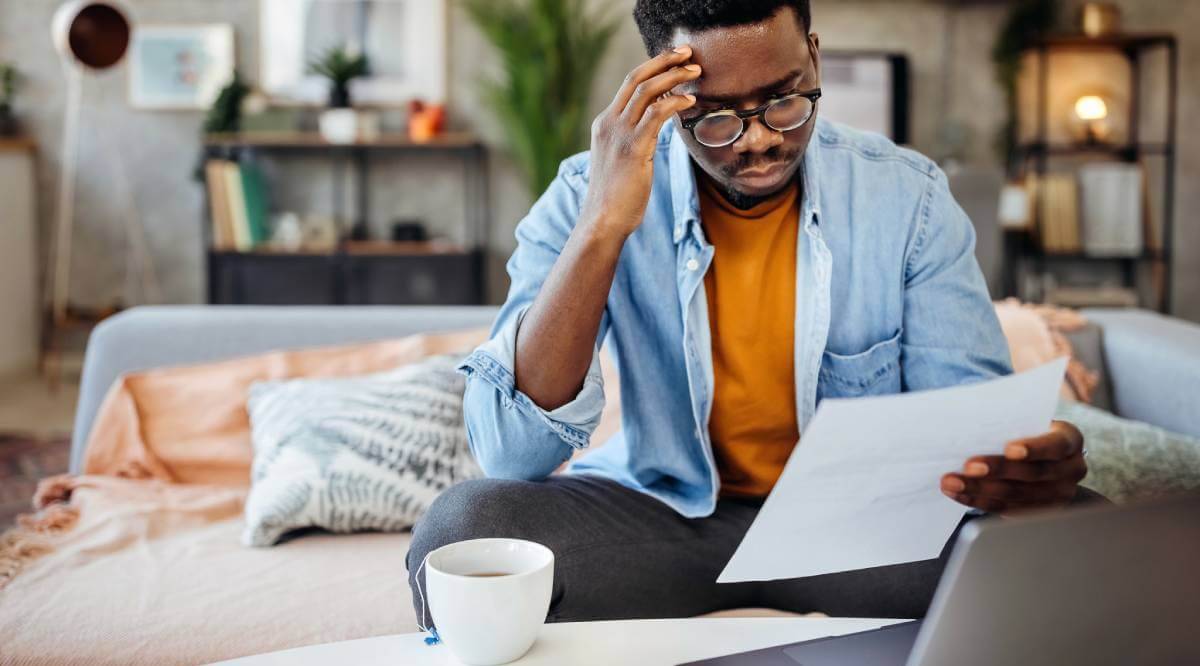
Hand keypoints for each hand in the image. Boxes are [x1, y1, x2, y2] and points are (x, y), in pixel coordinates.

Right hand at [580, 45, 700, 237]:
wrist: (602, 221)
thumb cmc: (616, 197)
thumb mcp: (620, 161)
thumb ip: (633, 140)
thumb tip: (655, 130)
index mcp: (604, 124)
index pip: (628, 85)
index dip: (653, 68)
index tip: (674, 60)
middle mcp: (608, 123)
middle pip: (636, 78)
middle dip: (663, 61)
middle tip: (687, 53)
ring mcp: (619, 135)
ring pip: (647, 91)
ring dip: (673, 76)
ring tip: (695, 72)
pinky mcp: (633, 148)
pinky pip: (656, 114)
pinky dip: (675, 102)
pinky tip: (690, 100)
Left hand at [941, 421, 1086, 514]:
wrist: (1045, 454)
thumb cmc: (1029, 430)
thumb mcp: (1029, 421)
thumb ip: (1011, 423)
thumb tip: (970, 422)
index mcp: (1070, 441)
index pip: (1054, 445)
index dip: (1033, 448)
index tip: (1009, 448)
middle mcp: (1071, 470)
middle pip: (1032, 473)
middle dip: (997, 470)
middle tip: (967, 467)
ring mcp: (1058, 494)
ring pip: (1016, 495)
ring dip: (980, 490)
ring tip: (951, 483)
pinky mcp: (1039, 511)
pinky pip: (1007, 509)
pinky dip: (980, 502)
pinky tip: (959, 495)